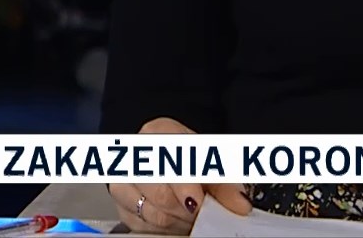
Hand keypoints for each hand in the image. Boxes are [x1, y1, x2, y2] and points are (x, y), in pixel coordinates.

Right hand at [106, 117, 251, 233]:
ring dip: (177, 221)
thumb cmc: (187, 157)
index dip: (184, 184)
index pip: (168, 160)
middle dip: (185, 209)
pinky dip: (164, 229)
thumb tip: (240, 204)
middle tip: (203, 213)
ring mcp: (124, 182)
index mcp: (158, 133)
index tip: (199, 201)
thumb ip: (226, 184)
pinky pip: (142, 226)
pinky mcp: (122, 206)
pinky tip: (177, 222)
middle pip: (158, 191)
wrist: (169, 158)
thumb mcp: (211, 162)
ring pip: (150, 212)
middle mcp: (135, 155)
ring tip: (193, 218)